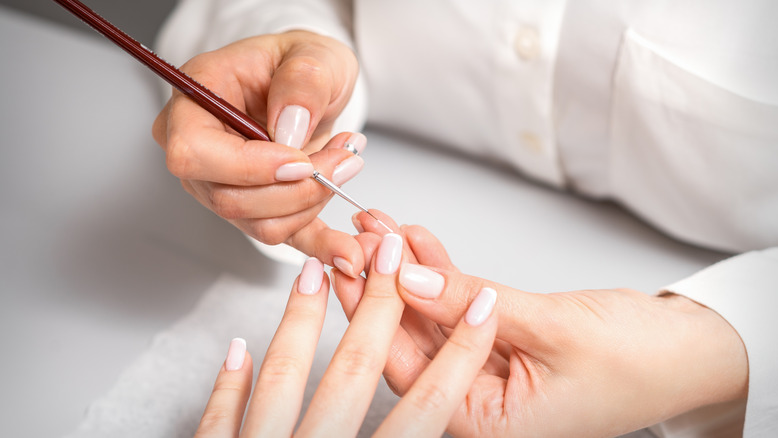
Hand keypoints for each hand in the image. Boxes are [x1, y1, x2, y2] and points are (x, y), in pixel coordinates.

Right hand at [152, 31, 364, 275]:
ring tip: (346, 163)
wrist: (309, 84)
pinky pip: (281, 236)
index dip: (249, 167)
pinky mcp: (254, 207)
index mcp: (195, 100)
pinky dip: (315, 245)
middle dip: (296, 189)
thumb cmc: (299, 63)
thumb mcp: (313, 54)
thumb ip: (302, 81)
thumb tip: (289, 129)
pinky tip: (345, 251)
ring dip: (313, 203)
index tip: (302, 159)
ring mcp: (221, 184)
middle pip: (229, 198)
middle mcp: (198, 148)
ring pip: (258, 223)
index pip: (194, 153)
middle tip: (345, 160)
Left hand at [194, 235, 497, 436]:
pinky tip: (238, 351)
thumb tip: (433, 399)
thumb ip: (413, 431)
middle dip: (380, 307)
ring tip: (312, 272)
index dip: (460, 352)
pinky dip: (230, 386)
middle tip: (392, 252)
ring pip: (282, 384)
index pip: (428, 407)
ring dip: (300, 324)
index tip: (483, 307)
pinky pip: (222, 424)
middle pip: (355, 374)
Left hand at [334, 212, 748, 436]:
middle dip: (384, 284)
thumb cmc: (639, 361)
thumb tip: (408, 278)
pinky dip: (442, 270)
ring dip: (408, 270)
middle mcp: (479, 403)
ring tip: (380, 225)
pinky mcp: (499, 340)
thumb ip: (473, 304)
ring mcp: (486, 370)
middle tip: (357, 238)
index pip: (410, 370)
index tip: (353, 265)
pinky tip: (417, 238)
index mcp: (488, 424)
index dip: (375, 315)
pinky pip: (459, 303)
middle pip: (411, 341)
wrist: (689, 350)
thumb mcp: (551, 327)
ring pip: (431, 317)